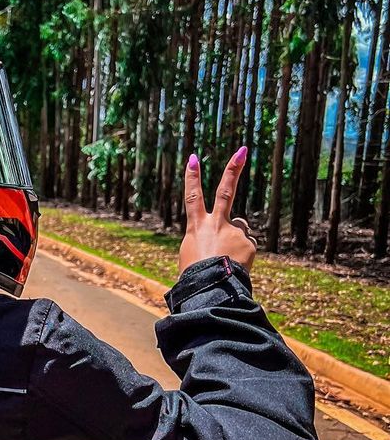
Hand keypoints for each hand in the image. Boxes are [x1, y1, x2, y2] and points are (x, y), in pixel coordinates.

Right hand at [179, 147, 257, 274]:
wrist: (212, 288)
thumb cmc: (196, 277)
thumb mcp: (192, 255)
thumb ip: (206, 240)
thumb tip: (224, 238)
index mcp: (196, 227)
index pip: (193, 197)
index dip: (192, 177)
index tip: (193, 158)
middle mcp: (216, 224)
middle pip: (225, 191)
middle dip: (233, 170)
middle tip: (242, 151)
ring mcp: (234, 232)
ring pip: (239, 229)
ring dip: (235, 241)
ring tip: (227, 260)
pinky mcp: (248, 243)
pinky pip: (247, 246)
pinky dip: (243, 256)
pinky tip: (235, 266)